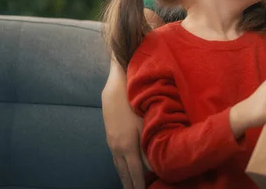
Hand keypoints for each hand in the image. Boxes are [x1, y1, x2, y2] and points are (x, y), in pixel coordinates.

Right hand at [102, 66, 146, 188]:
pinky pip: (115, 158)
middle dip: (130, 185)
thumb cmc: (136, 102)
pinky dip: (121, 168)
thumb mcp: (146, 124)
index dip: (139, 186)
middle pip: (124, 174)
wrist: (116, 86)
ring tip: (131, 187)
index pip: (135, 174)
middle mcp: (117, 148)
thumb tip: (155, 164)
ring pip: (118, 167)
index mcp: (127, 146)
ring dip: (125, 178)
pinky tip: (124, 170)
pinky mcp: (110, 137)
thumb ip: (149, 146)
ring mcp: (112, 143)